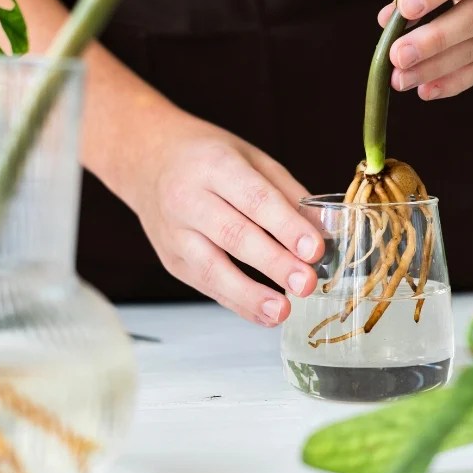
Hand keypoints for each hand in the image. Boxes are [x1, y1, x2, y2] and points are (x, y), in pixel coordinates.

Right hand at [123, 109, 323, 326]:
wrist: (149, 161)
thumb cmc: (208, 158)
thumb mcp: (251, 158)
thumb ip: (288, 194)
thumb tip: (324, 232)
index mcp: (215, 165)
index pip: (254, 199)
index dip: (285, 226)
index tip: (314, 249)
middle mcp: (188, 198)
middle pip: (234, 235)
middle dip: (273, 262)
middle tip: (306, 283)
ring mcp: (175, 233)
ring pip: (212, 268)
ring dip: (250, 294)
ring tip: (282, 311)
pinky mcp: (171, 260)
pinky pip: (206, 285)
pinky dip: (236, 303)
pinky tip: (263, 314)